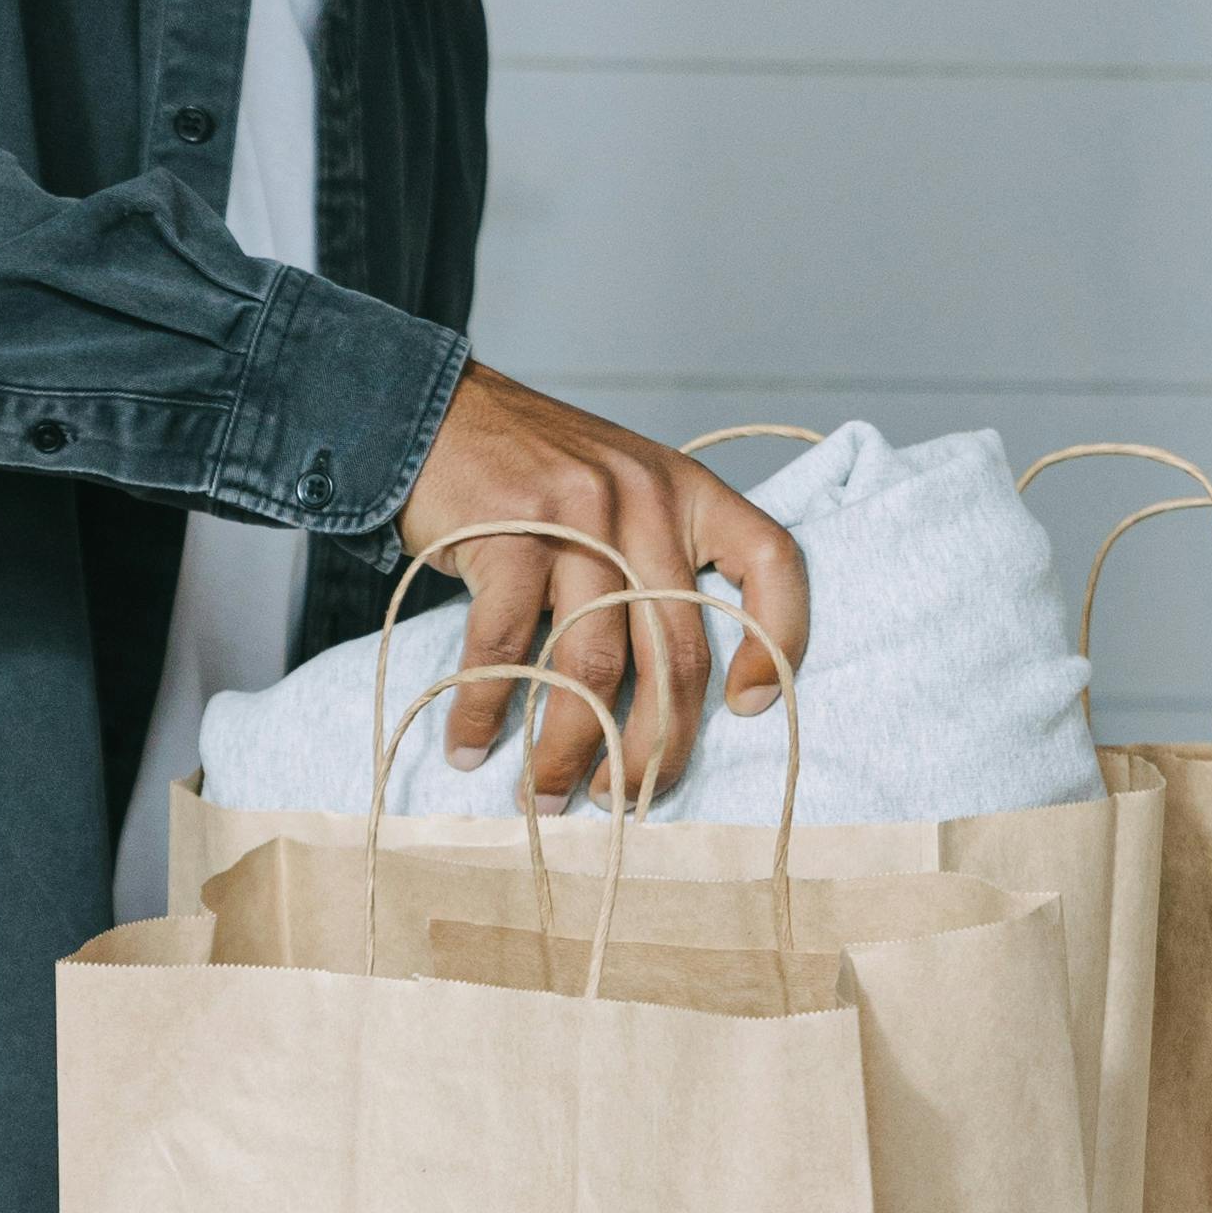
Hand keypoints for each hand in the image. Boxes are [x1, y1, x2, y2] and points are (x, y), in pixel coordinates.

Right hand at [395, 365, 811, 809]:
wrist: (431, 411)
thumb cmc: (533, 473)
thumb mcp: (621, 492)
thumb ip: (656, 563)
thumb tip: (674, 698)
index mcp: (688, 490)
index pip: (772, 560)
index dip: (780, 641)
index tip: (751, 709)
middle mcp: (644, 500)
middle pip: (677, 650)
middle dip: (654, 746)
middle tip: (627, 801)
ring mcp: (577, 516)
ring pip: (594, 665)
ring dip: (568, 749)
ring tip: (547, 798)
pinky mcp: (508, 534)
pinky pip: (506, 648)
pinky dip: (485, 709)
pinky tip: (471, 747)